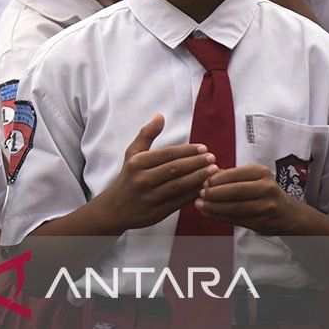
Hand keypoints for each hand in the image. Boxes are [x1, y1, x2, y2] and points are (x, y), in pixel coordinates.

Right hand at [95, 114, 216, 231]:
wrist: (115, 208)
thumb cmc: (128, 176)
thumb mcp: (132, 154)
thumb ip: (147, 134)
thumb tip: (160, 116)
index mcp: (137, 163)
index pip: (167, 154)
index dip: (187, 151)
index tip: (204, 148)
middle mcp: (142, 179)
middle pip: (175, 169)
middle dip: (196, 163)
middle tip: (212, 158)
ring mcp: (149, 197)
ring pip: (179, 185)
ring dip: (199, 178)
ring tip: (214, 171)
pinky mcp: (156, 213)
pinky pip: (179, 201)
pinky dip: (194, 194)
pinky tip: (204, 187)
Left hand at [197, 164, 304, 235]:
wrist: (290, 214)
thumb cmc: (265, 191)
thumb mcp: (252, 177)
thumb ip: (230, 176)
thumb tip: (205, 174)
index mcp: (261, 172)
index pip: (233, 175)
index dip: (215, 180)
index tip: (203, 182)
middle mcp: (266, 188)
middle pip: (233, 192)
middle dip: (213, 194)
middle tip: (200, 194)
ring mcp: (266, 207)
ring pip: (233, 208)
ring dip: (213, 207)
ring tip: (200, 204)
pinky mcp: (262, 223)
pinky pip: (236, 219)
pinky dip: (219, 216)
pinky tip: (208, 213)